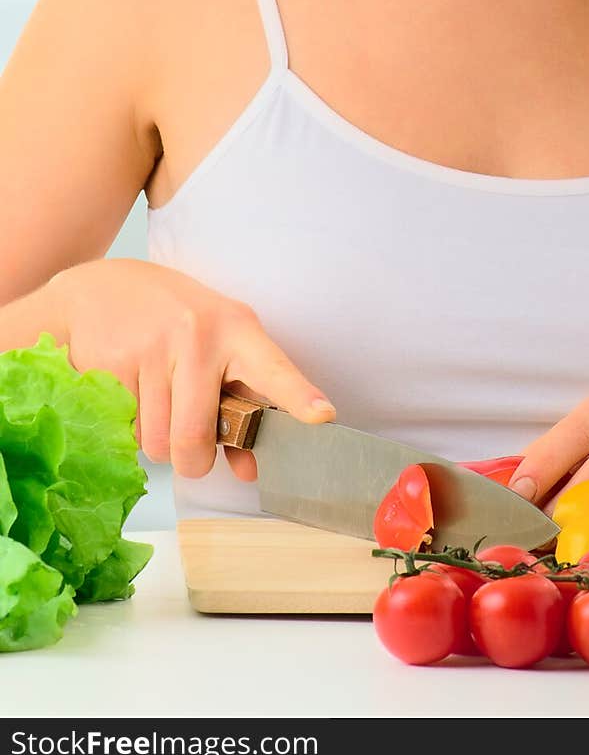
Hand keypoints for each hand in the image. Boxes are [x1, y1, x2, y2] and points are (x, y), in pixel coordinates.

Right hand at [48, 257, 334, 480]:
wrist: (101, 287)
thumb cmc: (172, 318)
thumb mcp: (215, 343)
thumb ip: (238, 400)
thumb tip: (249, 467)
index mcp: (236, 328)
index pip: (272, 368)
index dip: (298, 396)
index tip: (322, 416)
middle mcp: (197, 335)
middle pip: (195, 439)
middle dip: (193, 460)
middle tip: (191, 448)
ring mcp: (152, 348)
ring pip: (157, 444)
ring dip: (157, 440)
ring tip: (157, 401)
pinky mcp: (112, 362)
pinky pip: (125, 431)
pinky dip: (128, 425)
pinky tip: (130, 390)